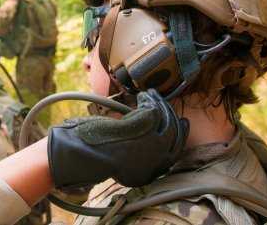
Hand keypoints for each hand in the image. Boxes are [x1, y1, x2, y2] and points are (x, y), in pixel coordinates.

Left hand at [47, 89, 188, 189]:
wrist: (84, 154)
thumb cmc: (97, 157)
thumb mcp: (125, 165)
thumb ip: (141, 157)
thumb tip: (152, 140)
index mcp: (154, 171)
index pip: (177, 150)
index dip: (181, 133)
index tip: (182, 122)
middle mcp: (158, 159)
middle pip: (175, 132)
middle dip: (171, 114)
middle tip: (164, 102)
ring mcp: (153, 143)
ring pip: (165, 117)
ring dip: (159, 103)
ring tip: (150, 95)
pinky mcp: (144, 128)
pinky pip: (154, 110)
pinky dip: (150, 100)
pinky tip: (143, 96)